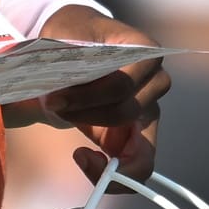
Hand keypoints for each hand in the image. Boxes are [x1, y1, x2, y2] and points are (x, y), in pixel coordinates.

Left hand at [33, 5, 169, 182]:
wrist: (76, 44)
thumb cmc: (72, 37)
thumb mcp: (62, 36)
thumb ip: (61, 59)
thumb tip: (55, 91)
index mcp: (143, 49)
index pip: (122, 83)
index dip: (88, 97)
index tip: (54, 99)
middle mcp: (155, 80)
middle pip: (127, 111)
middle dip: (85, 116)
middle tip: (53, 108)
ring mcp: (150, 108)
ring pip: (137, 146)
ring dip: (99, 148)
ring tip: (71, 139)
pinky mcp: (140, 132)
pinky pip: (137, 165)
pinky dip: (111, 172)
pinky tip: (84, 158)